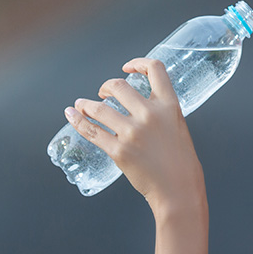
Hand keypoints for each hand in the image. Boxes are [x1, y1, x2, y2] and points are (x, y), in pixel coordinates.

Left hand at [64, 58, 204, 212]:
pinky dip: (78, 121)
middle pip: (119, 86)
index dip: (138, 63)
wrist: (179, 191)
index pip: (155, 69)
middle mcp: (150, 114)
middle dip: (106, 86)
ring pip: (99, 108)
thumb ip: (161, 113)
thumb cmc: (181, 162)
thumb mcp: (178, 127)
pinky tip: (71, 115)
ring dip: (86, 104)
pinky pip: (92, 131)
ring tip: (80, 105)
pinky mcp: (119, 151)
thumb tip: (140, 105)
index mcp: (169, 106)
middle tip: (103, 93)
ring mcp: (132, 132)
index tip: (126, 68)